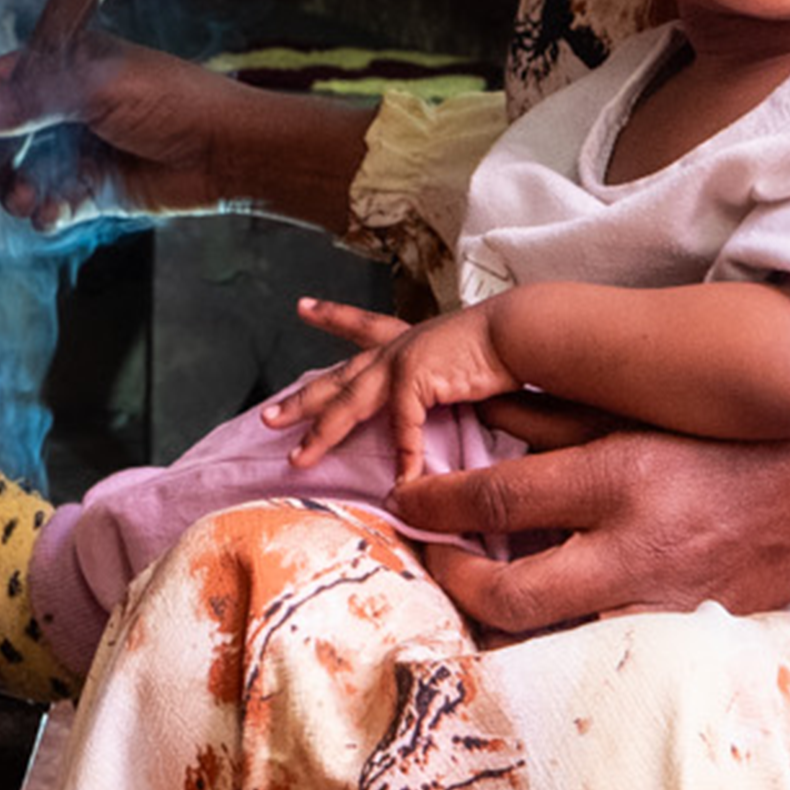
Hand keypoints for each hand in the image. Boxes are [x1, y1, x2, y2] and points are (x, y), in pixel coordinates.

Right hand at [0, 32, 267, 226]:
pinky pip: (53, 205)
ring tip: (23, 199)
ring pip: (23, 175)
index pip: (2, 84)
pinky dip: (47, 213)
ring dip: (14, 190)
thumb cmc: (174, 101)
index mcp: (67, 68)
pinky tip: (52, 213)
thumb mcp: (96, 88)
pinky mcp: (95, 191)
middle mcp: (67, 109)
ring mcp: (80, 151)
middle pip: (2, 135)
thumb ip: (30, 101)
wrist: (229, 151)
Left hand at [262, 296, 522, 480]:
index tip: (303, 308)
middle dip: (301, 399)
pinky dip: (404, 457)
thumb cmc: (505, 350)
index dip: (332, 317)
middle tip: (267, 417)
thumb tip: (442, 408)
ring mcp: (400, 361)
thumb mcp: (465, 371)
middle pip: (337, 377)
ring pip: (347, 404)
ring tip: (296, 459)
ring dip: (319, 433)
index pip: (362, 326)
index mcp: (409, 340)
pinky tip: (401, 481)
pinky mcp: (413, 379)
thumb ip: (446, 391)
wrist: (522, 332)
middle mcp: (397, 348)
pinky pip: (401, 428)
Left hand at [386, 425, 789, 633]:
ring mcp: (662, 605)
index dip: (433, 507)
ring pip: (548, 641)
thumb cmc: (725, 438)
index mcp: (622, 478)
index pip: (498, 502)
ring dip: (503, 623)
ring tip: (481, 592)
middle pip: (508, 596)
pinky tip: (545, 618)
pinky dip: (562, 640)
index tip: (405, 502)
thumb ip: (555, 420)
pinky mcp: (685, 637)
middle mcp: (637, 549)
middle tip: (438, 559)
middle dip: (453, 584)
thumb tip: (472, 420)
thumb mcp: (638, 412)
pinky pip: (600, 650)